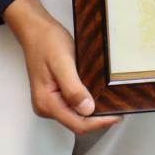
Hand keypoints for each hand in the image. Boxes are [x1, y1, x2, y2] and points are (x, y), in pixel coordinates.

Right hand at [3, 0, 118, 134]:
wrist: (36, 30)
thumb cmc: (46, 42)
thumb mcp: (62, 63)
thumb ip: (73, 88)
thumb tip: (87, 109)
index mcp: (47, 103)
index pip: (77, 124)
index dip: (99, 122)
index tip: (117, 115)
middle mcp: (46, 107)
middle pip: (77, 123)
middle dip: (98, 118)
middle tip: (118, 108)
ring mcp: (50, 102)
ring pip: (76, 116)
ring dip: (93, 111)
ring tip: (110, 102)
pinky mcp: (55, 95)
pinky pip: (73, 105)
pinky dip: (86, 102)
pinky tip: (97, 94)